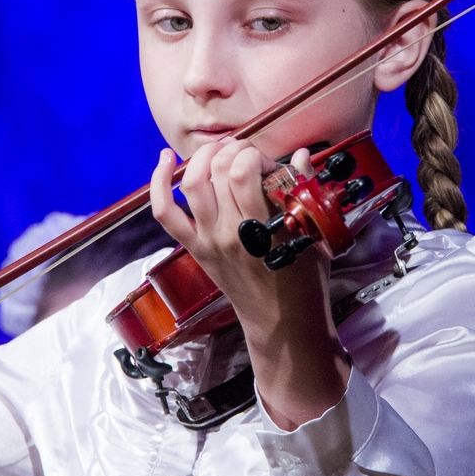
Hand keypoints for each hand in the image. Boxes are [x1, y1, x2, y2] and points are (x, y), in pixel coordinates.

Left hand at [149, 140, 349, 428]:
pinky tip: (165, 159)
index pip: (245, 174)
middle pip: (219, 172)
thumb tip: (300, 155)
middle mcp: (231, 233)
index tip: (269, 163)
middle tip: (247, 153)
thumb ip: (305, 191)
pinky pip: (165, 213)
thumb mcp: (315, 236)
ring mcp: (208, 240)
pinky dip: (159, 183)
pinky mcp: (195, 248)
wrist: (283, 325)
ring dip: (203, 156)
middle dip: (234, 150)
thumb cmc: (305, 281)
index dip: (255, 156)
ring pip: (192, 183)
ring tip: (219, 150)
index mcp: (265, 230)